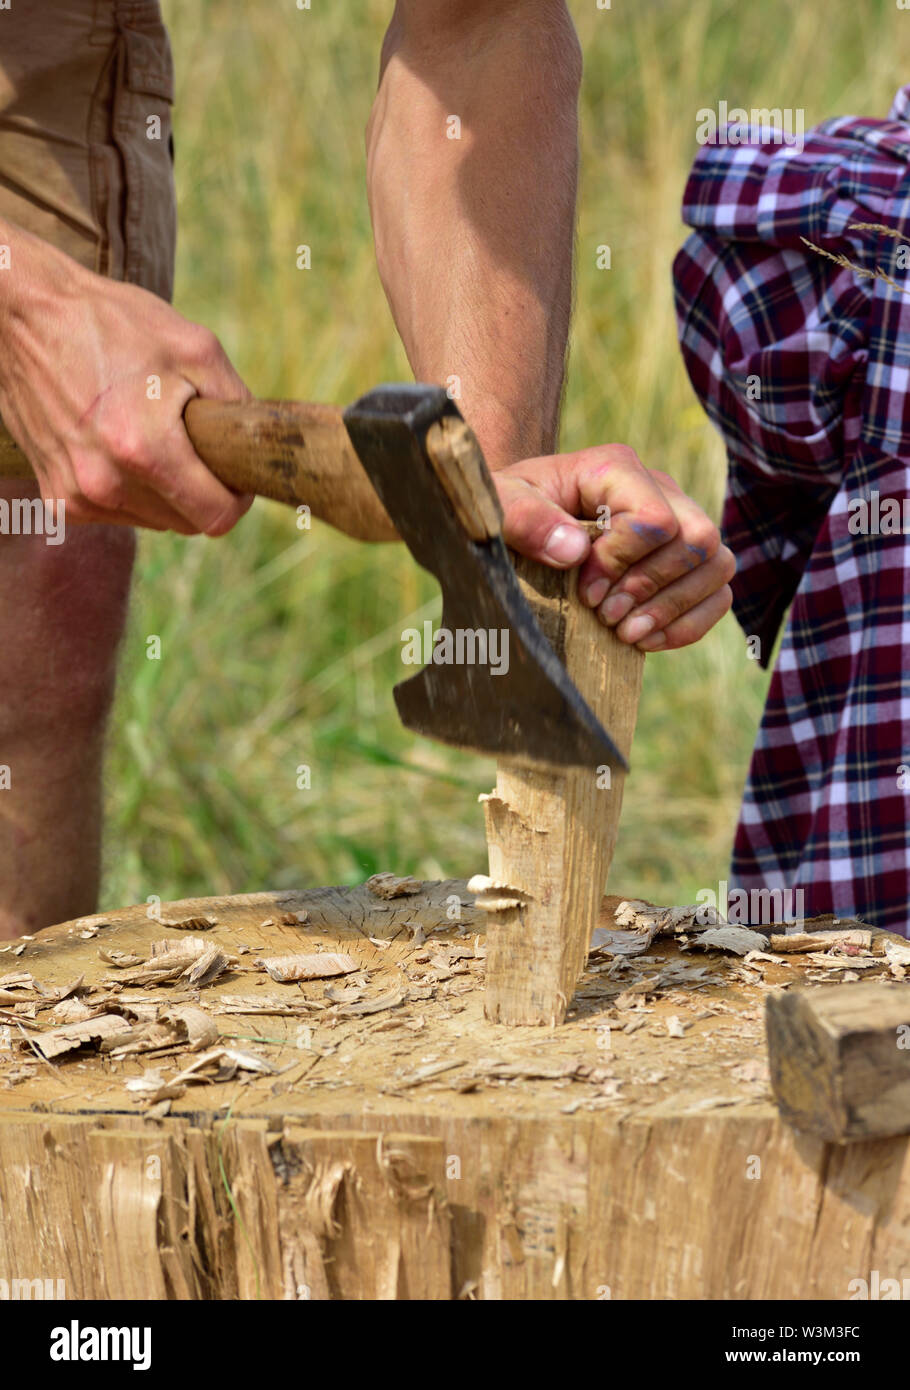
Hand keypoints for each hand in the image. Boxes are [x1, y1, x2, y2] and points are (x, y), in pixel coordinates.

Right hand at [0, 224, 251, 534]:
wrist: (26, 315)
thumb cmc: (113, 323)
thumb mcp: (195, 347)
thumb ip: (237, 404)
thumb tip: (256, 450)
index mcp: (145, 449)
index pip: (217, 518)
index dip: (236, 498)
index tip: (234, 472)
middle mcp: (106, 483)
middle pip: (187, 524)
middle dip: (201, 491)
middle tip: (192, 442)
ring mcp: (78, 494)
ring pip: (154, 521)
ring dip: (165, 491)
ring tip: (148, 433)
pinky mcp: (58, 498)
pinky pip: (119, 513)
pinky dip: (131, 489)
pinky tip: (118, 445)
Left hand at [493, 444, 734, 650]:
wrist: (521, 520)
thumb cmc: (510, 511)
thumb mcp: (500, 508)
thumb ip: (526, 520)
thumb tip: (573, 551)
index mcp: (616, 469)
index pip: (654, 519)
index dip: (623, 563)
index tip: (585, 592)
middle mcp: (660, 489)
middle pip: (698, 541)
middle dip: (651, 589)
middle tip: (607, 617)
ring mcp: (679, 524)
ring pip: (718, 565)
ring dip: (674, 609)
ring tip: (626, 633)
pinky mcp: (685, 562)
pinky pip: (719, 593)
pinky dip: (688, 624)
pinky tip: (645, 640)